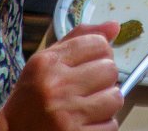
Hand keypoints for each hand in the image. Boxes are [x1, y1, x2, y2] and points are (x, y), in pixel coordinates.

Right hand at [0, 22, 122, 130]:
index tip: (89, 66)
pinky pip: (112, 124)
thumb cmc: (32, 97)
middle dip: (103, 80)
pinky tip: (86, 123)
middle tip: (86, 89)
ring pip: (115, 97)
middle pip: (110, 69)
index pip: (98, 44)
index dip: (99, 55)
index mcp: (47, 63)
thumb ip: (79, 39)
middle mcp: (57, 86)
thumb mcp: (46, 62)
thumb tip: (114, 26)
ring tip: (87, 107)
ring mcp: (67, 113)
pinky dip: (103, 124)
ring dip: (106, 103)